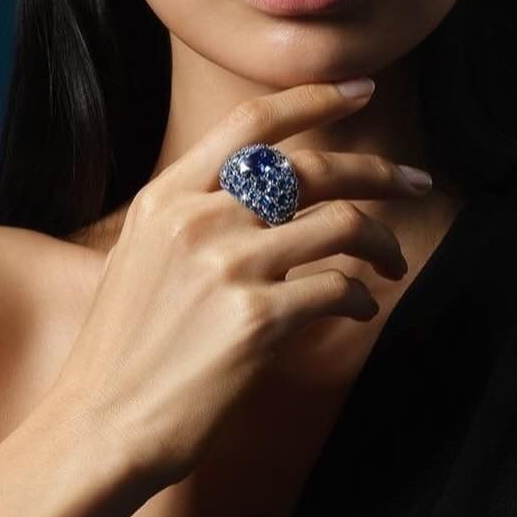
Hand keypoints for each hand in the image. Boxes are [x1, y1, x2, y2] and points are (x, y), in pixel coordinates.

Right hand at [37, 77, 432, 487]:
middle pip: (312, 168)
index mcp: (166, 197)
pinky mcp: (258, 320)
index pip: (253, 122)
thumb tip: (263, 198)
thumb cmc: (123, 355)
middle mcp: (198, 219)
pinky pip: (339, 288)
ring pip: (341, 224)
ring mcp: (229, 267)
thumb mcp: (140, 260)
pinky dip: (362, 297)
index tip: (360, 90)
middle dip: (378, 171)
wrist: (101, 426)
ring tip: (391, 263)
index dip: (316, 97)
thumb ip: (194, 218)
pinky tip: (360, 310)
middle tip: (416, 182)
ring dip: (381, 242)